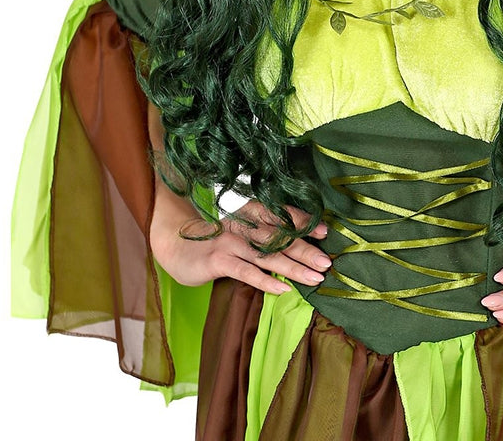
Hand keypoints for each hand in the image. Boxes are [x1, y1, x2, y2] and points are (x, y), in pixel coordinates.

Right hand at [150, 199, 333, 295]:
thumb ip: (263, 233)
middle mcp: (244, 225)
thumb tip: (297, 244)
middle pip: (280, 239)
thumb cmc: (214, 240)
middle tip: (328, 263)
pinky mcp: (219, 260)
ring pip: (268, 256)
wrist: (174, 244)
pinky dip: (266, 281)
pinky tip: (283, 289)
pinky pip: (247, 271)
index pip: (282, 216)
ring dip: (294, 268)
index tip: (325, 232)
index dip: (304, 223)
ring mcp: (231, 242)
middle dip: (307, 250)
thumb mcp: (240, 231)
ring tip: (315, 278)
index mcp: (251, 214)